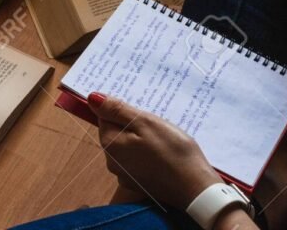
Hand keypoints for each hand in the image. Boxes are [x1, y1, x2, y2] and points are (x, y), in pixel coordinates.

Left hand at [87, 92, 222, 208]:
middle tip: (156, 123)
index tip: (142, 111)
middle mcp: (112, 163)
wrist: (195, 188)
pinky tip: (164, 153)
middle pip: (116, 132)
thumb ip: (117, 110)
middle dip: (132, 124)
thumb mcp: (145, 122)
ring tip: (162, 137)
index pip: (105, 117)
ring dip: (141, 138)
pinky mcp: (139, 183)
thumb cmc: (172, 151)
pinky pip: (138, 160)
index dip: (123, 110)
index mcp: (110, 145)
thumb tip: (92, 98)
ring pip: (128, 146)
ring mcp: (125, 176)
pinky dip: (148, 153)